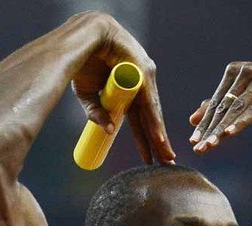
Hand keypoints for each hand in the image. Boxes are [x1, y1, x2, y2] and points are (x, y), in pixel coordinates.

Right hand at [72, 14, 174, 163]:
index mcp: (129, 93)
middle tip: (167, 163)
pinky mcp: (144, 73)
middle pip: (151, 120)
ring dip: (159, 137)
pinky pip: (149, 102)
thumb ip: (96, 112)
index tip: (149, 158)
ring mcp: (145, 78)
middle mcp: (141, 87)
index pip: (140, 121)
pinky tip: (160, 137)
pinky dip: (154, 121)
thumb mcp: (88, 94)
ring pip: (153, 114)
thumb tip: (109, 131)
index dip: (145, 139)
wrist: (83, 35)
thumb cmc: (85, 61)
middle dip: (158, 143)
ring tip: (166, 157)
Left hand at [189, 62, 251, 152]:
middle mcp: (246, 72)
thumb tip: (192, 119)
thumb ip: (220, 105)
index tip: (193, 141)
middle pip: (224, 107)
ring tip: (210, 145)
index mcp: (234, 71)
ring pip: (237, 109)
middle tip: (198, 148)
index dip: (204, 123)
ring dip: (222, 130)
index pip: (216, 102)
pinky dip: (241, 122)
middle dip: (209, 129)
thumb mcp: (244, 96)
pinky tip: (229, 133)